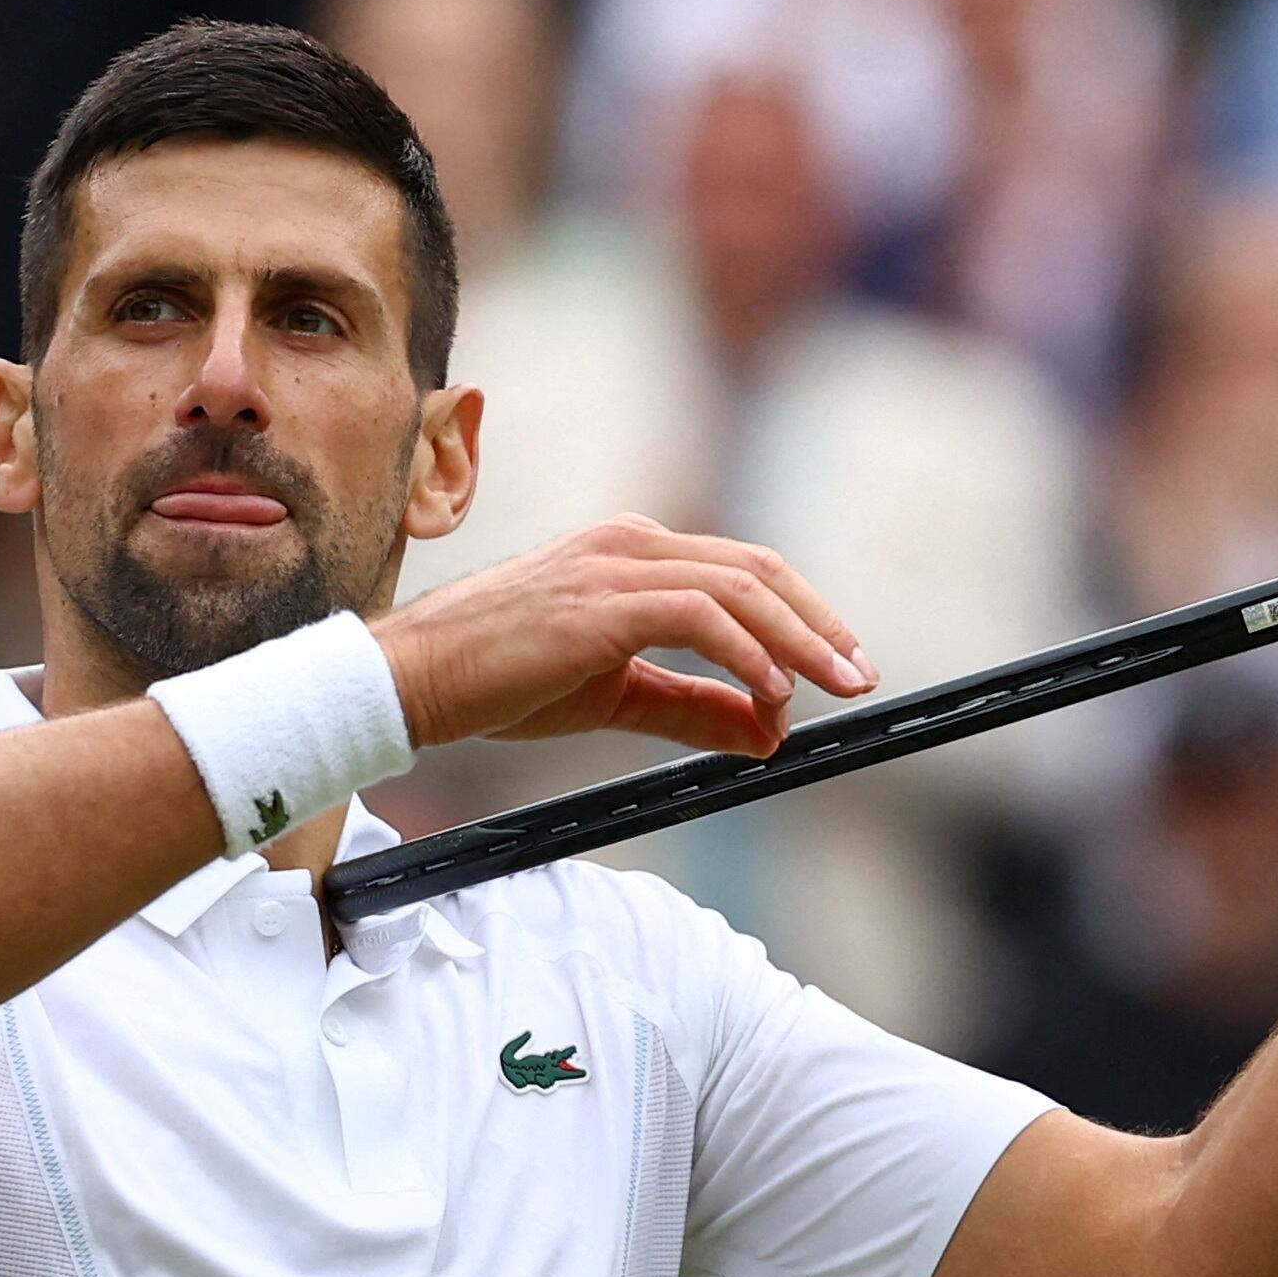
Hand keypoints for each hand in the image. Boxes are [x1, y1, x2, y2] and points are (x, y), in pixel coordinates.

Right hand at [372, 516, 877, 756]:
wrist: (417, 679)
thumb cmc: (504, 681)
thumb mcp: (618, 696)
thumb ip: (695, 707)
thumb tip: (770, 732)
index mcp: (635, 554)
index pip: (743, 572)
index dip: (804, 616)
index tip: (841, 664)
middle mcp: (632, 544)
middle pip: (757, 570)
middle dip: (819, 623)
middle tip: (860, 676)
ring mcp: (616, 565)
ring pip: (738, 588)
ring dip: (798, 639)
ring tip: (833, 687)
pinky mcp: (601, 602)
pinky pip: (699, 616)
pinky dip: (746, 653)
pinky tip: (773, 690)